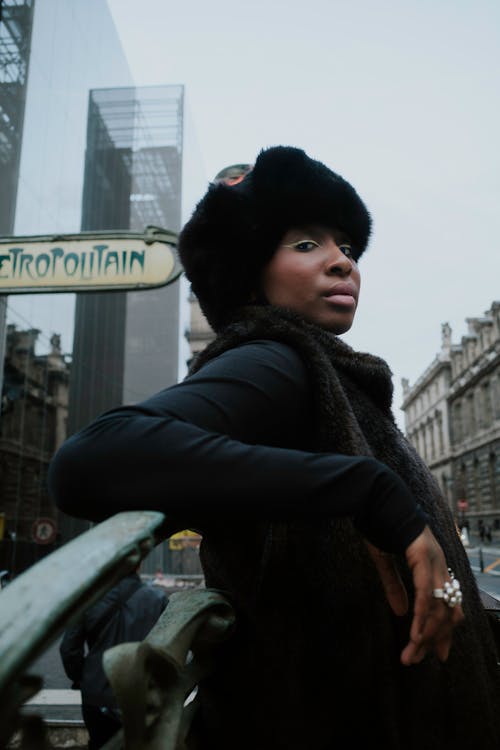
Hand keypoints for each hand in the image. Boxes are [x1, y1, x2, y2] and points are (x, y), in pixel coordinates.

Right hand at [366, 526, 464, 665]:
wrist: (373, 497)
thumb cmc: (378, 524)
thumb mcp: (385, 561)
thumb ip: (394, 586)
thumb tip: (400, 612)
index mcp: (433, 563)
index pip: (447, 604)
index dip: (443, 630)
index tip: (437, 653)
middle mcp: (439, 563)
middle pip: (447, 610)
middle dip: (435, 639)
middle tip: (421, 660)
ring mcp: (434, 559)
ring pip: (438, 607)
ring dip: (426, 634)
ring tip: (412, 654)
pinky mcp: (423, 555)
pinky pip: (426, 593)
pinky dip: (423, 616)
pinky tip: (416, 634)